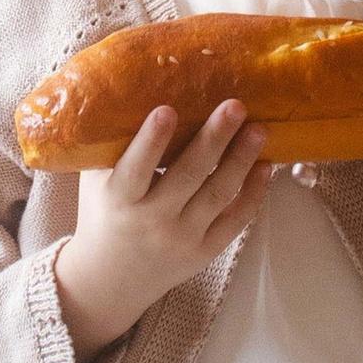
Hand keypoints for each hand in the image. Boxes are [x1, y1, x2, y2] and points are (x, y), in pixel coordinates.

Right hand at [52, 100, 264, 362]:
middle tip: (235, 105)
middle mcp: (152, 220)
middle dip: (213, 139)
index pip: (136, 168)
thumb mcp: (95, 179)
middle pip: (188, 176)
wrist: (109, 280)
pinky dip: (253, 194)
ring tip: (260, 129)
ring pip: (217, 195)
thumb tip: (129, 82)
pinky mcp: (205, 251)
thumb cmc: (103, 213)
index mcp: (119, 199)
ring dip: (241, 160)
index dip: (151, 141)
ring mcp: (182, 238)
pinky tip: (267, 166)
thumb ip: (111, 142)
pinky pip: (234, 221)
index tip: (168, 109)